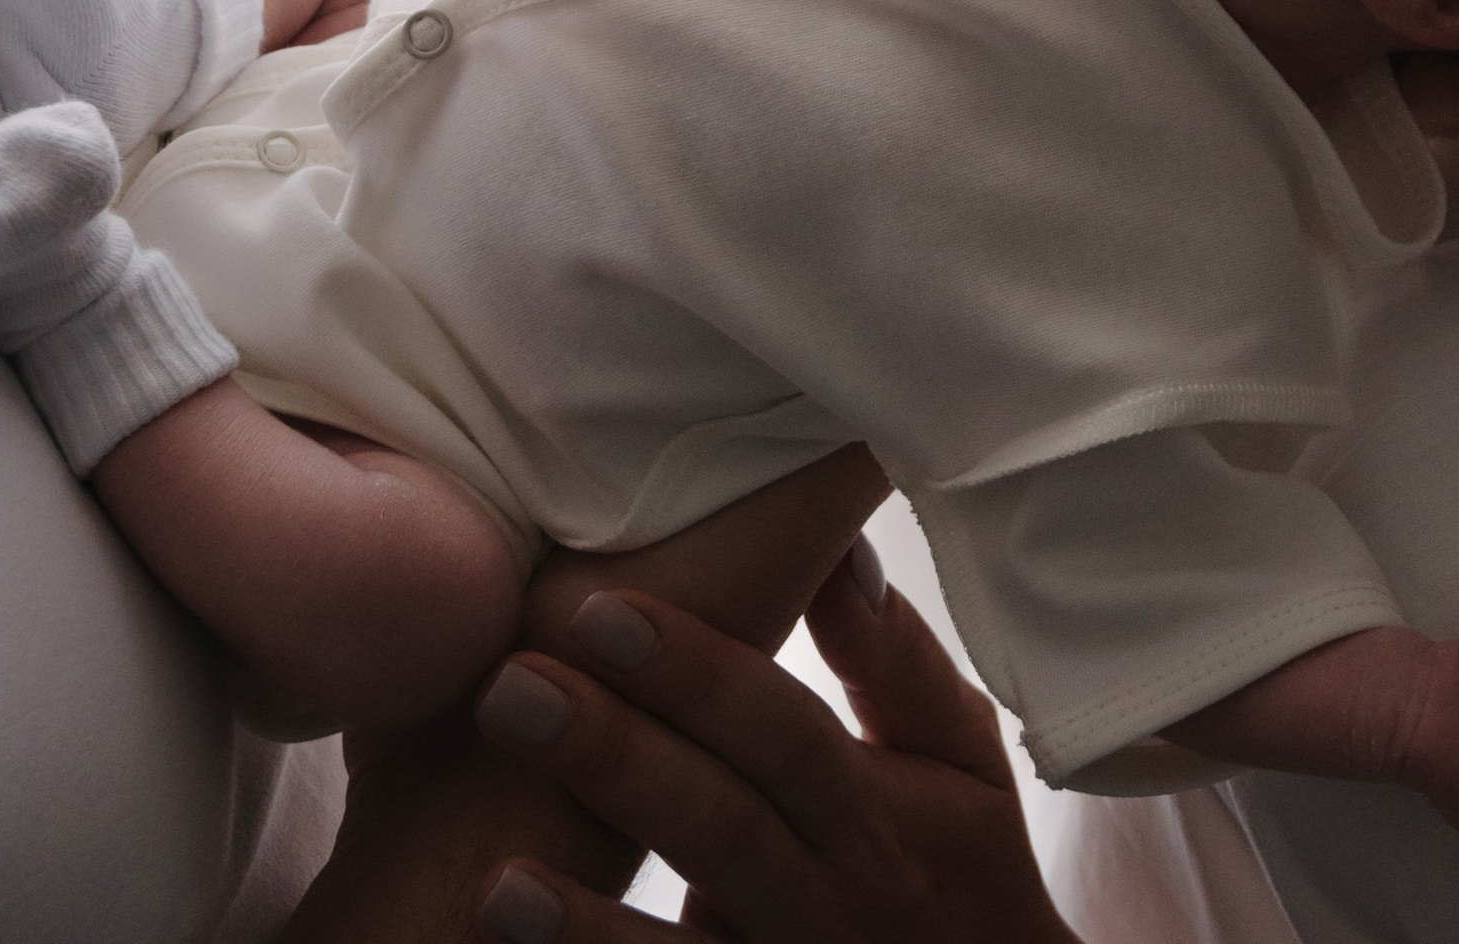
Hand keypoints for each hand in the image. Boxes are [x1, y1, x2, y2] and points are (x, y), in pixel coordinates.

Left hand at [466, 552, 1077, 943]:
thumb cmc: (959, 861)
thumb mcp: (959, 757)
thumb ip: (897, 659)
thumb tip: (838, 552)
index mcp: (875, 817)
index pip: (782, 732)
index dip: (697, 671)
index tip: (601, 609)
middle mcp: (825, 906)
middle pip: (716, 829)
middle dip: (615, 759)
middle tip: (510, 689)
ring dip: (586, 931)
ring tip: (498, 881)